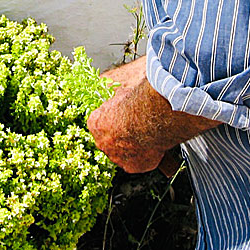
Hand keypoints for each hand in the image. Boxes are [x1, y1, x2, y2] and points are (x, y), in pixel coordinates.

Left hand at [88, 55, 219, 172]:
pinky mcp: (133, 166)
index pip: (99, 124)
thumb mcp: (120, 90)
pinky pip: (138, 162)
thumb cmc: (137, 102)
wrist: (152, 116)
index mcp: (95, 123)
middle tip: (136, 126)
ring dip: (133, 146)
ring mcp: (117, 157)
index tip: (123, 117)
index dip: (113, 120)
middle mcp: (103, 143)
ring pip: (123, 153)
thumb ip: (115, 95)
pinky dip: (146, 155)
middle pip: (110, 141)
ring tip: (146, 134)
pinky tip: (153, 144)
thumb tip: (112, 83)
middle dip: (121, 135)